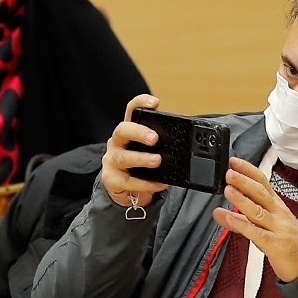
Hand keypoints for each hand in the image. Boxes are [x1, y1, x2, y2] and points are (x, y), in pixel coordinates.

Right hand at [102, 94, 168, 209]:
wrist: (129, 194)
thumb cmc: (142, 168)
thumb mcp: (151, 152)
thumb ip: (162, 144)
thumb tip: (186, 141)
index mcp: (129, 132)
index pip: (132, 111)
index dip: (141, 103)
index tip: (155, 103)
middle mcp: (116, 143)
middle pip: (122, 130)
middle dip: (138, 132)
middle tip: (155, 138)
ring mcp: (111, 161)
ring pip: (123, 157)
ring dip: (142, 159)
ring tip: (157, 160)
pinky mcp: (112, 179)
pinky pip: (128, 181)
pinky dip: (145, 183)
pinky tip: (159, 184)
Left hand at [213, 157, 297, 281]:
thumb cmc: (287, 242)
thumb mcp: (263, 227)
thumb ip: (239, 219)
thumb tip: (218, 212)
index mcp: (276, 205)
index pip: (263, 182)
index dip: (248, 170)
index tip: (234, 161)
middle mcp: (277, 213)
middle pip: (261, 193)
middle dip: (244, 181)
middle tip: (229, 173)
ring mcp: (277, 228)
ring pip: (258, 211)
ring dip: (242, 199)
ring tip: (228, 190)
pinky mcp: (275, 245)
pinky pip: (257, 233)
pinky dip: (243, 225)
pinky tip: (231, 218)